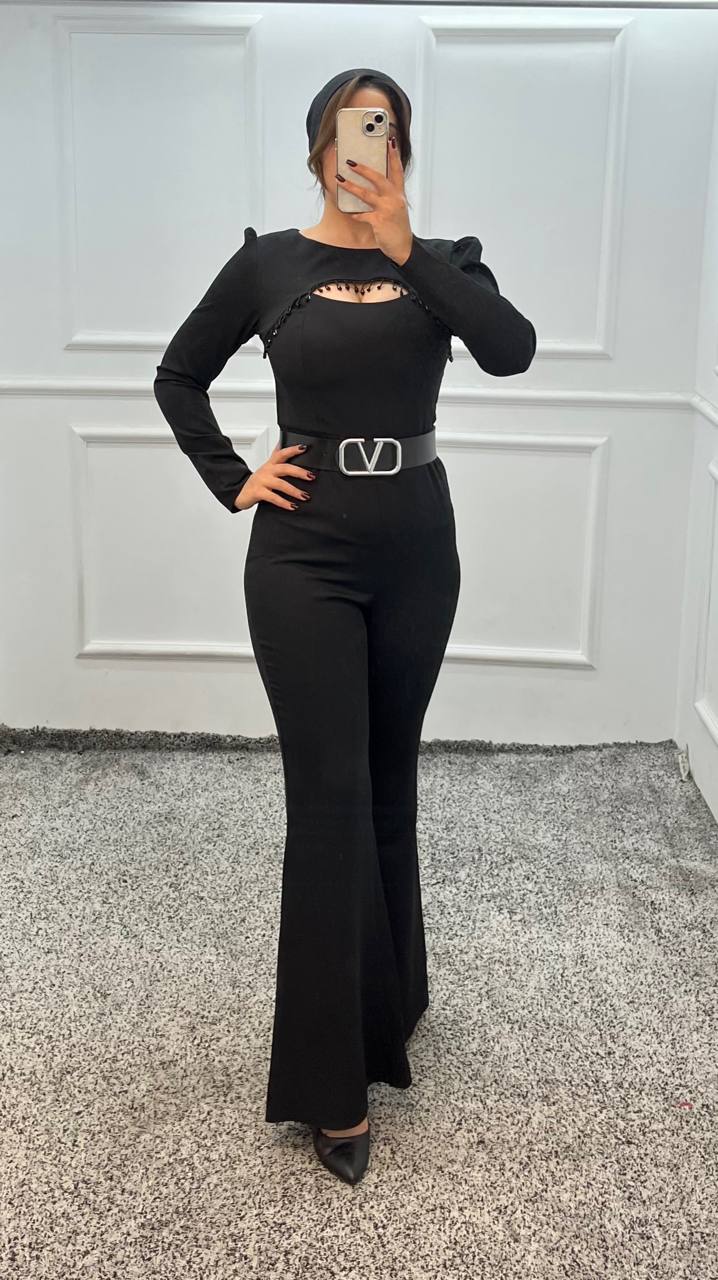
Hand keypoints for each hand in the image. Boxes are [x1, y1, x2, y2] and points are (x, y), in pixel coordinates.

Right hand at [233, 442, 315, 510]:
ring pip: (281, 484)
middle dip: (299, 472)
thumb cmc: (257, 481)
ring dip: (294, 491)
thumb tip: (282, 442)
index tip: (304, 448)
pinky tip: (292, 506)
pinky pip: (273, 498)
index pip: (282, 453)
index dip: (292, 449)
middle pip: (284, 468)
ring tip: (305, 496)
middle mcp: (266, 471)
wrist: (240, 492)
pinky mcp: (258, 493)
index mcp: (270, 464)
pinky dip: (284, 503)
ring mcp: (262, 481)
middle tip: (311, 476)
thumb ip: (275, 456)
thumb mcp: (266, 467)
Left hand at [339, 138, 413, 265]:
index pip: (397, 170)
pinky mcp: (379, 221)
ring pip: (366, 194)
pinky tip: (349, 212)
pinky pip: (363, 214)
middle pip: (378, 178)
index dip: (394, 155)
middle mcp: (395, 199)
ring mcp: (387, 209)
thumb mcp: (397, 208)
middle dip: (363, 169)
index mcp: (399, 194)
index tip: (390, 141)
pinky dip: (355, 213)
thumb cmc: (398, 228)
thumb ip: (388, 196)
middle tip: (351, 161)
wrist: (403, 247)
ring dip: (351, 186)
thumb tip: (372, 186)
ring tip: (340, 179)